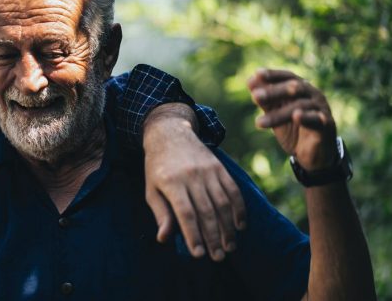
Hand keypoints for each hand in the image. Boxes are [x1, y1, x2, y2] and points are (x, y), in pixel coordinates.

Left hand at [142, 104, 245, 261]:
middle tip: (218, 257)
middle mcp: (191, 176)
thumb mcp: (151, 189)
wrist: (170, 134)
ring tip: (229, 247)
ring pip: (222, 203)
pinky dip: (239, 209)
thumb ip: (160, 214)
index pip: (185, 213)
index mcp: (171, 182)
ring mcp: (208, 171)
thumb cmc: (158, 167)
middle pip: (206, 211)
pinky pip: (233, 190)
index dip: (193, 235)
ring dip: (228, 228)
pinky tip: (240, 225)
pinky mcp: (219, 167)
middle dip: (214, 237)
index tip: (199, 254)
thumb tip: (164, 239)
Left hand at [247, 68, 336, 170]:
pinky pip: (317, 119)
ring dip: (278, 114)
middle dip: (273, 91)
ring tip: (259, 123)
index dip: (273, 75)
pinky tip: (296, 116)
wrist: (314, 155)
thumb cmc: (294, 129)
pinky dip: (306, 117)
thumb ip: (266, 100)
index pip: (288, 77)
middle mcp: (314, 95)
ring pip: (300, 106)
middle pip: (295, 87)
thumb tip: (250, 81)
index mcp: (302, 89)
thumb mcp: (276, 114)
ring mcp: (322, 109)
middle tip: (255, 96)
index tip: (257, 74)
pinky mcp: (327, 125)